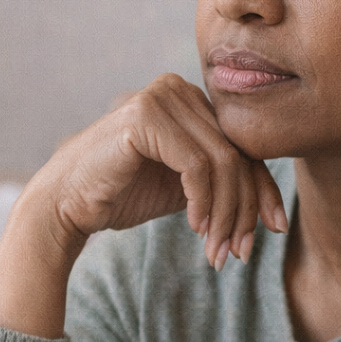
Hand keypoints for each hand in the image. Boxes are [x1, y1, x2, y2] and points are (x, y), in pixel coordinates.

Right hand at [0, 73, 287, 337]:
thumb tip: (273, 210)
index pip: (242, 145)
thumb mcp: (185, 187)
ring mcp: (161, 97)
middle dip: (245, 210)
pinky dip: (204, 202)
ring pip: (222, 162)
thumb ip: (221, 181)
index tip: (274, 230)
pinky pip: (197, 165)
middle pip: (237, 153)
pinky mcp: (146, 117)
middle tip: (239, 253)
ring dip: (226, 214)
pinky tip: (197, 227)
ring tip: (218, 251)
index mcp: (190, 99)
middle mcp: (178, 89)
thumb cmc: (122, 193)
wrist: (66, 203)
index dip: (263, 190)